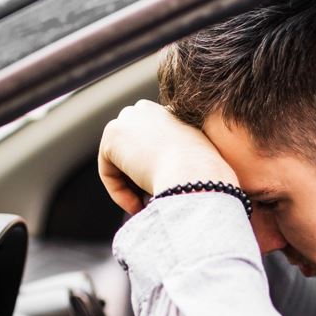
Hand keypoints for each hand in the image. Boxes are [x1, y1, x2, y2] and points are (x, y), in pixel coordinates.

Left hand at [98, 100, 237, 214]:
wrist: (197, 176)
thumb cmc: (206, 179)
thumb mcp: (199, 166)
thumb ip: (181, 164)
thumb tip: (158, 179)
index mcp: (173, 112)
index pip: (152, 144)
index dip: (155, 172)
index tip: (164, 192)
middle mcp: (149, 109)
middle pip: (131, 151)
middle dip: (137, 177)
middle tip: (150, 202)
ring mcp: (129, 118)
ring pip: (120, 162)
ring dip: (130, 188)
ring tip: (147, 207)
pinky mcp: (112, 135)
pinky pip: (109, 171)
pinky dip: (119, 192)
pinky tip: (137, 205)